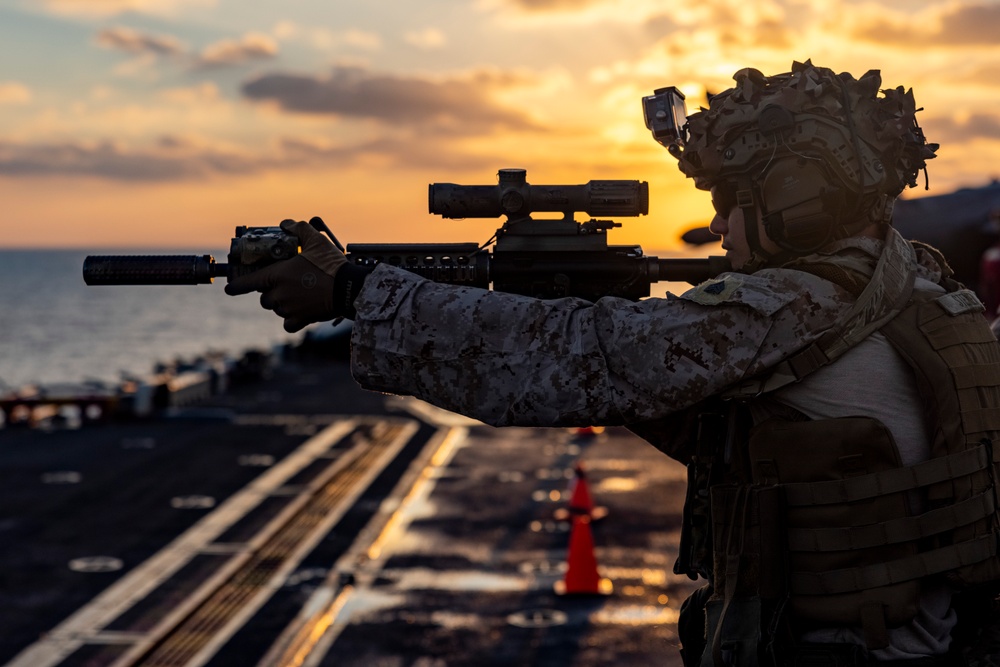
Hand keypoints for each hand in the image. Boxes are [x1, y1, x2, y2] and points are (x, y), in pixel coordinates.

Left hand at [225, 217, 346, 332]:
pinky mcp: (301, 320)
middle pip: (265, 298)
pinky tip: (299, 313)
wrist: (349, 288)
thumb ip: (299, 229)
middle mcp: (280, 294)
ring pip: (277, 309)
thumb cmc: (331, 265)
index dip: (237, 286)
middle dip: (271, 292)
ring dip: (282, 304)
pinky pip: (288, 324)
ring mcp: (289, 308)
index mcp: (278, 275)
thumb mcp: (316, 240)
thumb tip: (286, 224)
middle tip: (285, 285)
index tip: (230, 289)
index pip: (249, 282)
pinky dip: (291, 320)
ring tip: (297, 296)